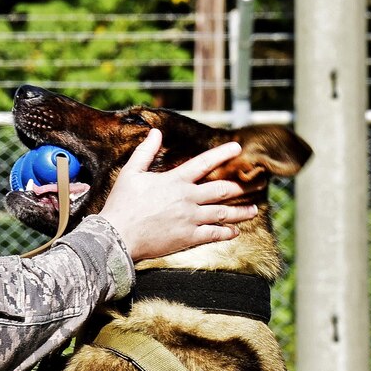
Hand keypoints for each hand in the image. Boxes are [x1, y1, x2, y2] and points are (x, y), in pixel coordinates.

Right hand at [99, 129, 257, 261]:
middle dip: (238, 187)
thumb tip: (155, 133)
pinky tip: (235, 231)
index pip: (204, 163)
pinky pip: (214, 234)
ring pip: (223, 213)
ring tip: (252, 211)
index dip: (222, 154)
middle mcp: (188, 198)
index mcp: (175, 181)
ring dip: (241, 212)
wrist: (118, 236)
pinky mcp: (188, 237)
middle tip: (250, 186)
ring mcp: (190, 219)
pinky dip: (227, 232)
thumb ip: (145, 152)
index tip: (238, 148)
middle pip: (221, 190)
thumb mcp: (131, 173)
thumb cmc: (122, 204)